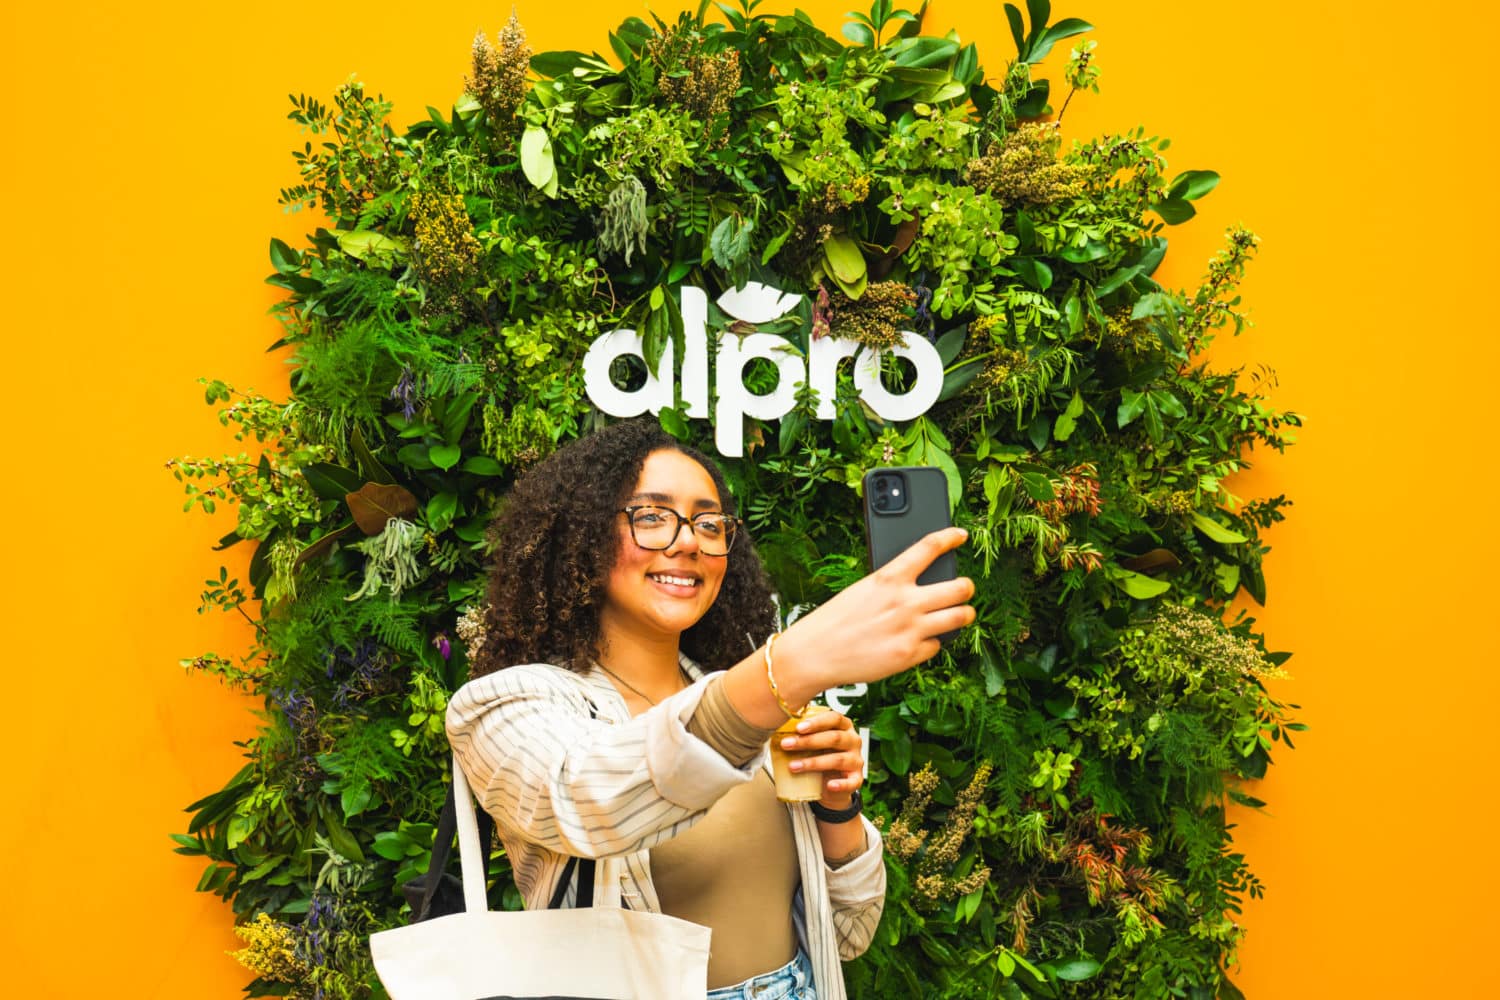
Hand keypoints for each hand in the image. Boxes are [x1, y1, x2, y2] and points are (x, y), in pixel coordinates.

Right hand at [778, 526, 974, 696]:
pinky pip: (937, 645)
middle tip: (964, 588)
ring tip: (962, 613)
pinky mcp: (910, 655)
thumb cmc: (836, 618)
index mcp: (890, 577)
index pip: (930, 547)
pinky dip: (932, 642)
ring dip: (964, 614)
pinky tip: (921, 640)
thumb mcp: (864, 589)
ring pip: (961, 617)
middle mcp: (906, 601)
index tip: (960, 535)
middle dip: (966, 587)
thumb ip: (893, 584)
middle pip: (960, 587)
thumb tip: (921, 584)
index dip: (950, 537)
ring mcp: (911, 630)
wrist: (816, 653)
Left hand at [780, 708, 863, 807]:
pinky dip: (840, 784)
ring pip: (837, 759)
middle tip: (787, 744)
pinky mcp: (857, 779)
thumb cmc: (821, 755)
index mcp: (844, 727)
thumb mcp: (814, 742)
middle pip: (834, 738)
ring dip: (813, 763)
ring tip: (793, 766)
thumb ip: (803, 733)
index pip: (834, 718)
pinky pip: (850, 782)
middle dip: (808, 742)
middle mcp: (853, 741)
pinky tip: (828, 785)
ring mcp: (857, 760)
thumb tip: (773, 726)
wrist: (831, 784)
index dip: (816, 722)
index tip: (798, 728)